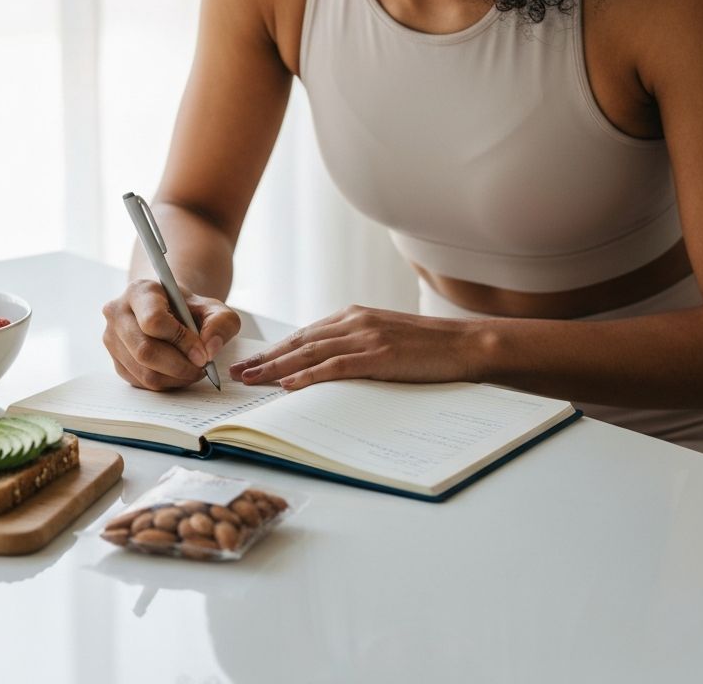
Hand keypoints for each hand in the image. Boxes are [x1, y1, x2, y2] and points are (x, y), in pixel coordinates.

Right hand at [102, 279, 240, 390]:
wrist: (170, 312)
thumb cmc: (190, 309)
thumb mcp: (214, 308)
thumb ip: (221, 323)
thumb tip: (210, 350)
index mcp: (140, 291)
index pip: (154, 320)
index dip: (181, 341)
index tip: (203, 352)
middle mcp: (118, 313)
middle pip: (145, 351)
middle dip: (180, 365)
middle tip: (202, 367)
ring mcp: (112, 339)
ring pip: (143, 372)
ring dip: (175, 377)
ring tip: (194, 370)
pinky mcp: (116, 362)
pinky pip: (141, 383)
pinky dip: (166, 383)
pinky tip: (180, 372)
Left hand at [228, 305, 479, 390]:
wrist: (464, 343)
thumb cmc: (428, 347)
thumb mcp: (386, 337)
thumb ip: (357, 345)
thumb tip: (327, 366)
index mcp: (355, 316)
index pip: (305, 334)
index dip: (276, 349)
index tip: (253, 361)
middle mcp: (354, 321)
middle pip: (299, 342)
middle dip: (266, 358)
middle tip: (238, 372)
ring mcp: (366, 336)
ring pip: (310, 353)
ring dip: (276, 368)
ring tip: (252, 380)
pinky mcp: (378, 355)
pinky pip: (335, 367)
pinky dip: (309, 376)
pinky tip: (289, 386)